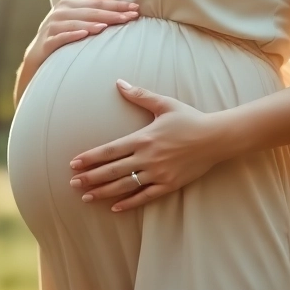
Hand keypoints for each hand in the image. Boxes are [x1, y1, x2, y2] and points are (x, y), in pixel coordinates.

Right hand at [25, 0, 139, 66]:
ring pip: (76, 23)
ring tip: (108, 25)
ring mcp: (52, 26)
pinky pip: (60, 37)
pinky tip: (84, 34)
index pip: (98, 2)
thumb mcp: (75, 13)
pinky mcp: (47, 41)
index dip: (117, 3)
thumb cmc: (60, 31)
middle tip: (130, 17)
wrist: (36, 54)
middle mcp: (60, 11)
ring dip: (92, 23)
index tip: (135, 7)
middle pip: (90, 11)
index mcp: (69, 3)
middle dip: (111, 13)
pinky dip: (72, 35)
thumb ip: (91, 0)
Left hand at [68, 79, 233, 211]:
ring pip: (125, 185)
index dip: (90, 158)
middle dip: (91, 177)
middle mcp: (148, 157)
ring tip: (86, 196)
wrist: (216, 137)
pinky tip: (115, 207)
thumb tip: (119, 82)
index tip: (73, 163)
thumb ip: (140, 95)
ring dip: (104, 192)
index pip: (110, 150)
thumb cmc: (190, 119)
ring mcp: (158, 173)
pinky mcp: (169, 184)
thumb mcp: (164, 104)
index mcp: (143, 138)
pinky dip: (129, 202)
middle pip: (113, 170)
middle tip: (72, 183)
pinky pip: (145, 196)